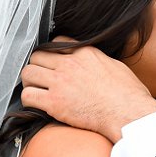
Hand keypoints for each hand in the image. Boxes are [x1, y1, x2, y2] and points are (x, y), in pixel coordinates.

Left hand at [20, 45, 155, 141]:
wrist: (128, 113)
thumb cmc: (128, 94)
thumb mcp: (115, 66)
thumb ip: (98, 60)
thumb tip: (95, 63)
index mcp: (84, 53)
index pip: (56, 43)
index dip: (51, 54)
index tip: (52, 64)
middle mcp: (69, 64)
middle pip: (36, 56)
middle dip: (37, 66)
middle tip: (40, 78)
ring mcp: (60, 82)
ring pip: (27, 73)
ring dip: (29, 82)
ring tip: (36, 90)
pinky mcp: (54, 102)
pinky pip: (27, 96)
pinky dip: (28, 100)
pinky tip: (36, 105)